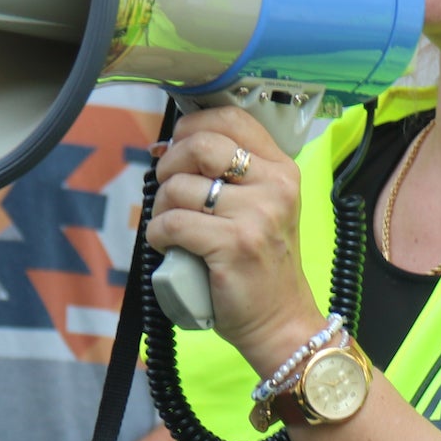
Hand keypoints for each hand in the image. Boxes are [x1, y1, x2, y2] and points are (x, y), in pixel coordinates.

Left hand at [145, 107, 324, 373]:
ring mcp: (256, 216)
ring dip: (160, 208)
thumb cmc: (260, 265)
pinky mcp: (233, 245)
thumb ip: (231, 177)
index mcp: (282, 171)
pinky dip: (158, 235)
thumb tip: (168, 146)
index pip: (232, 120)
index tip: (177, 146)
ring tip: (170, 227)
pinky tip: (167, 246)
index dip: (192, 126)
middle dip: (169, 165)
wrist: (280, 320)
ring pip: (179, 187)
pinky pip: (173, 224)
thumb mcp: (262, 208)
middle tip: (168, 189)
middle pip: (200, 146)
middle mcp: (274, 187)